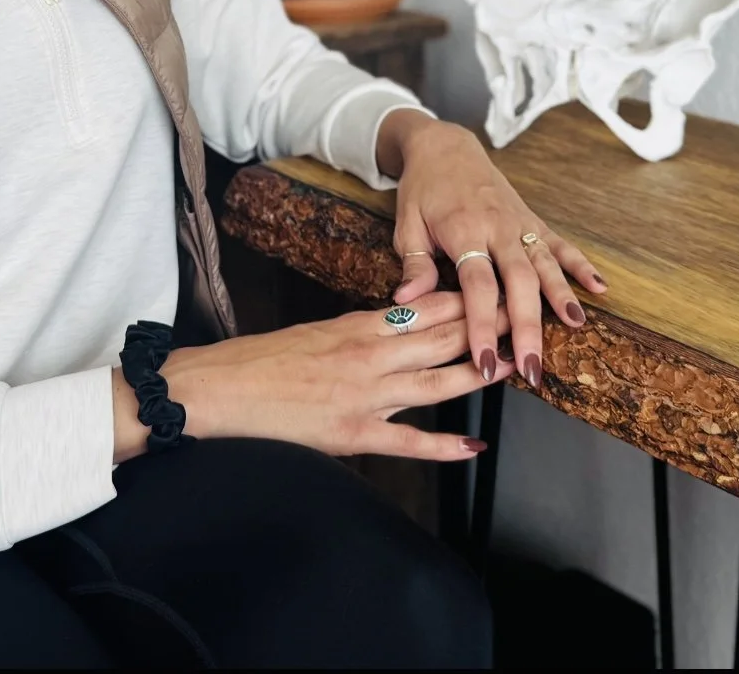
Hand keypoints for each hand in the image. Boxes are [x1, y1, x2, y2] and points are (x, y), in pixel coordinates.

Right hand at [112, 291, 512, 462]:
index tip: (491, 291)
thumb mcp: (312, 331)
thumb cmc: (258, 360)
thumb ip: (355, 330)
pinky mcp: (354, 435)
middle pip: (438, 340)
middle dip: (481, 331)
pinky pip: (409, 442)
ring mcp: (364, 397)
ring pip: (434, 384)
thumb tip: (391, 325)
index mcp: (354, 326)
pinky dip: (445, 447)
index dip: (461, 301)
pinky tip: (473, 445)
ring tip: (510, 368)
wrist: (221, 389)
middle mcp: (366, 356)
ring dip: (476, 375)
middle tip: (518, 322)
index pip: (420, 308)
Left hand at [377, 111, 606, 391]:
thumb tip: (406, 300)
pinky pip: (560, 244)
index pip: (477, 287)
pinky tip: (599, 288)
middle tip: (533, 368)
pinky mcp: (532, 220)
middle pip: (519, 281)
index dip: (482, 326)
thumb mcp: (406, 224)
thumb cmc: (423, 190)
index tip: (487, 362)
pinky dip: (580, 264)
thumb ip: (413, 263)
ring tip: (575, 327)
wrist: (445, 147)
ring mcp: (519, 223)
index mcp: (464, 231)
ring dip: (561, 296)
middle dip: (527, 327)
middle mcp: (498, 228)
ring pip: (545, 264)